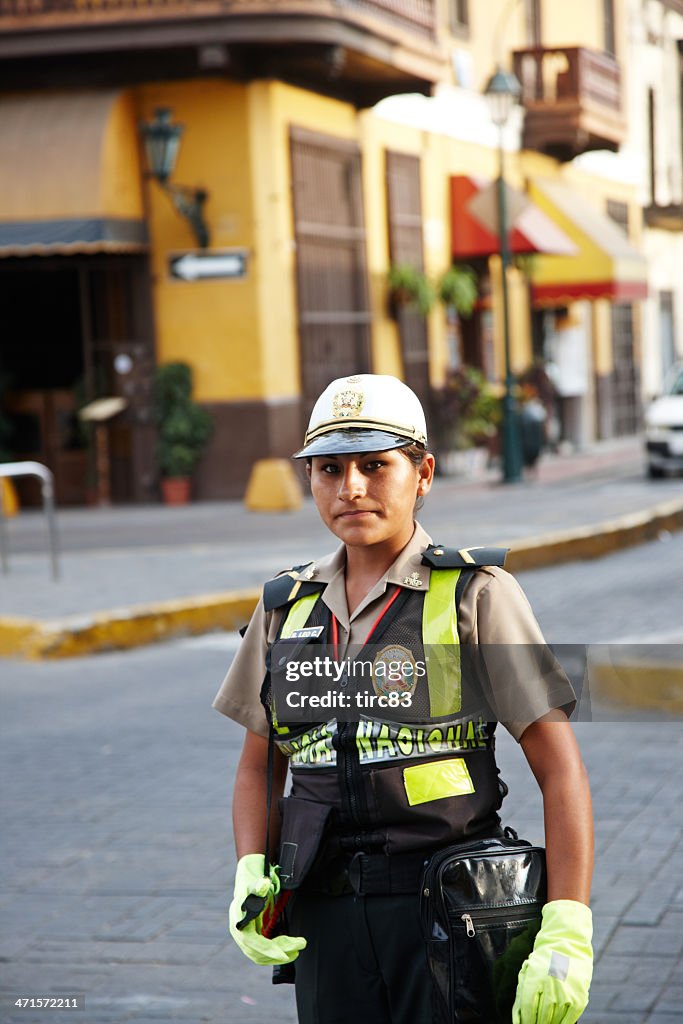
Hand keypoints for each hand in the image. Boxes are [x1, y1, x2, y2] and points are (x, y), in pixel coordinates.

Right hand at [228, 854, 306, 965]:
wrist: (247, 886)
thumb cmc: (253, 885)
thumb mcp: (256, 884)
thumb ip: (259, 886)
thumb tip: (264, 884)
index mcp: (239, 921)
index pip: (252, 942)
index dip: (268, 950)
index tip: (284, 955)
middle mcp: (239, 934)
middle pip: (259, 952)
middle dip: (280, 952)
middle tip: (300, 945)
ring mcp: (244, 939)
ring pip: (260, 956)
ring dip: (279, 957)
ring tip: (296, 952)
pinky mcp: (251, 941)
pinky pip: (262, 954)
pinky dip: (274, 955)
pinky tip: (288, 953)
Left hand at [512, 900, 592, 1023]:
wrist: (567, 943)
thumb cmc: (544, 958)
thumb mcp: (528, 970)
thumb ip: (521, 993)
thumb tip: (517, 1018)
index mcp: (535, 978)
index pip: (527, 1008)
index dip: (524, 1021)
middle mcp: (551, 986)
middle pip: (541, 1017)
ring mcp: (566, 993)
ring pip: (555, 1021)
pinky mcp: (579, 999)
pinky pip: (569, 1020)